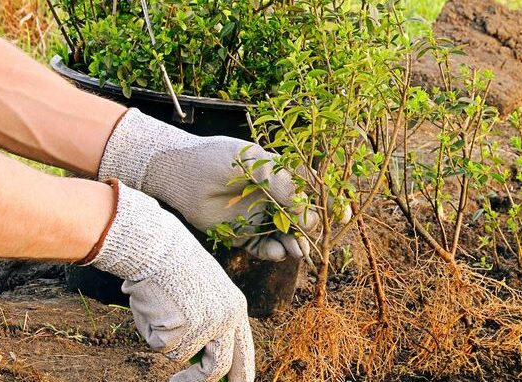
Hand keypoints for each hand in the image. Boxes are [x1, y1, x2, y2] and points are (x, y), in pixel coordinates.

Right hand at [87, 181, 254, 381]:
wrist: (158, 247)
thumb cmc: (175, 266)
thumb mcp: (206, 292)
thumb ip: (210, 321)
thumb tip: (201, 357)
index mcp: (236, 309)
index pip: (243, 352)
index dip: (239, 374)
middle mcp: (226, 320)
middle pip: (218, 367)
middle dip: (197, 381)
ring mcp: (205, 326)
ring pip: (181, 355)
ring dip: (166, 342)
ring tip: (160, 312)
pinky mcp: (181, 330)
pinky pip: (161, 346)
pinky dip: (151, 332)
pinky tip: (153, 307)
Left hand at [97, 108, 316, 260]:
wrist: (180, 174)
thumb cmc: (219, 160)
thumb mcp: (258, 166)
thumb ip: (285, 189)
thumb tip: (311, 217)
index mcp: (281, 176)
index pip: (312, 193)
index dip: (328, 206)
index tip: (341, 216)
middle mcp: (273, 198)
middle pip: (302, 219)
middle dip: (311, 232)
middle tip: (313, 241)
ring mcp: (259, 217)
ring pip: (286, 237)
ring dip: (295, 245)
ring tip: (297, 251)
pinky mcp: (242, 235)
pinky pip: (264, 248)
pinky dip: (274, 252)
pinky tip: (277, 252)